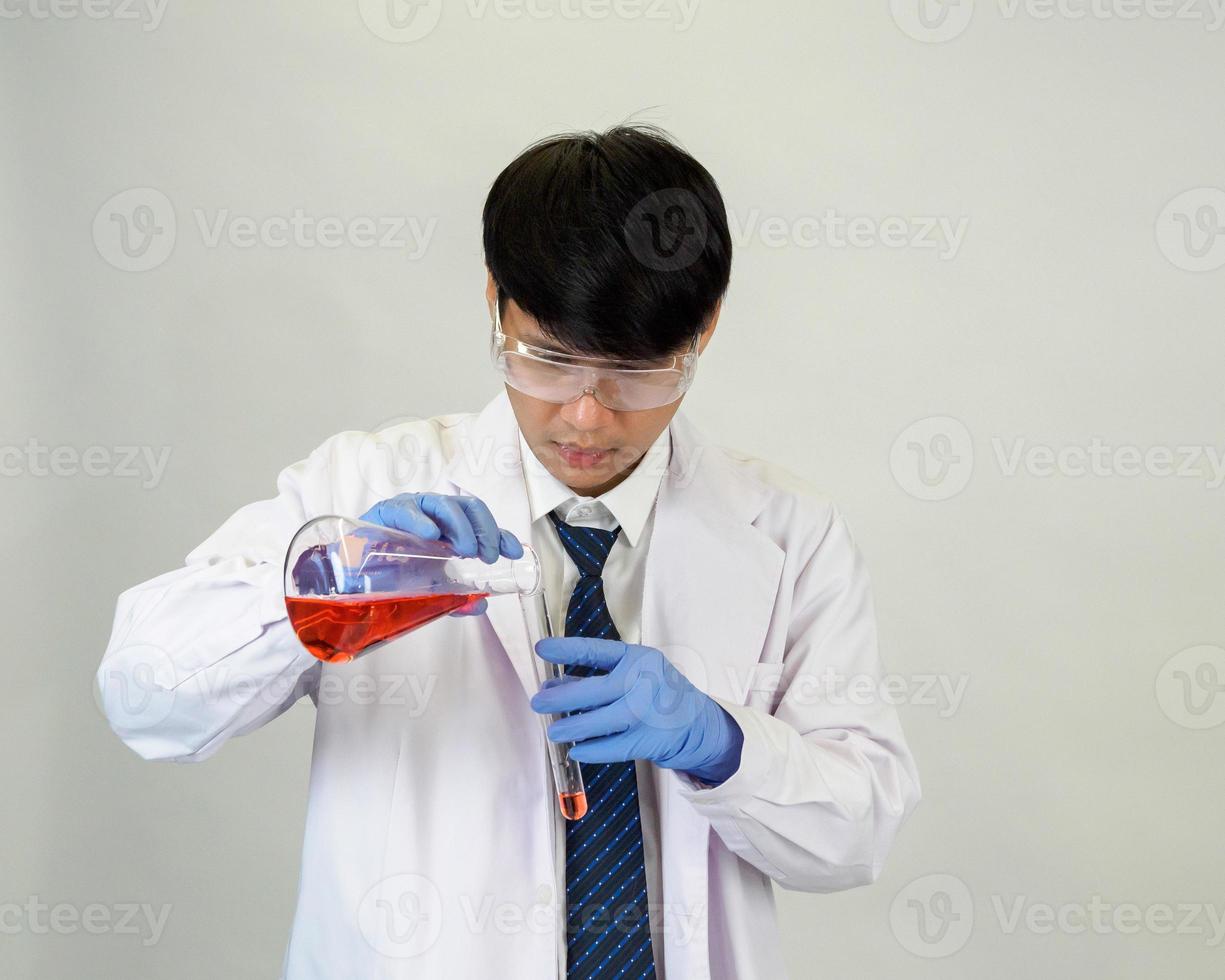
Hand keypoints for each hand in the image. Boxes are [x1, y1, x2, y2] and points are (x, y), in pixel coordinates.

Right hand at [360, 492, 522, 616]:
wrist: (350, 574)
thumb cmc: (392, 574)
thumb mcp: (430, 588)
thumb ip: (454, 596)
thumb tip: (480, 605)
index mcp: (448, 527)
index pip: (481, 523)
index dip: (500, 534)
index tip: (513, 552)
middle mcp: (434, 514)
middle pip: (469, 508)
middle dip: (484, 530)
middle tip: (487, 555)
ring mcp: (412, 509)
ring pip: (444, 504)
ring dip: (460, 526)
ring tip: (465, 549)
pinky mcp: (386, 513)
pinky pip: (405, 510)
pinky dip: (420, 520)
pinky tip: (430, 534)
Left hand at [530, 638, 743, 784]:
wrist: (697, 723)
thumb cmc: (656, 693)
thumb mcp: (631, 675)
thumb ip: (591, 679)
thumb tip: (550, 687)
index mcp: (638, 658)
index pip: (597, 651)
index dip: (568, 650)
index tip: (542, 649)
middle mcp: (645, 681)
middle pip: (597, 689)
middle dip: (563, 698)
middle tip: (538, 703)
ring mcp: (649, 712)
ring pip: (604, 720)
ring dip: (575, 726)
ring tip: (553, 731)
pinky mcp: (650, 740)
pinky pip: (615, 747)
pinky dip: (593, 750)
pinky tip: (576, 750)